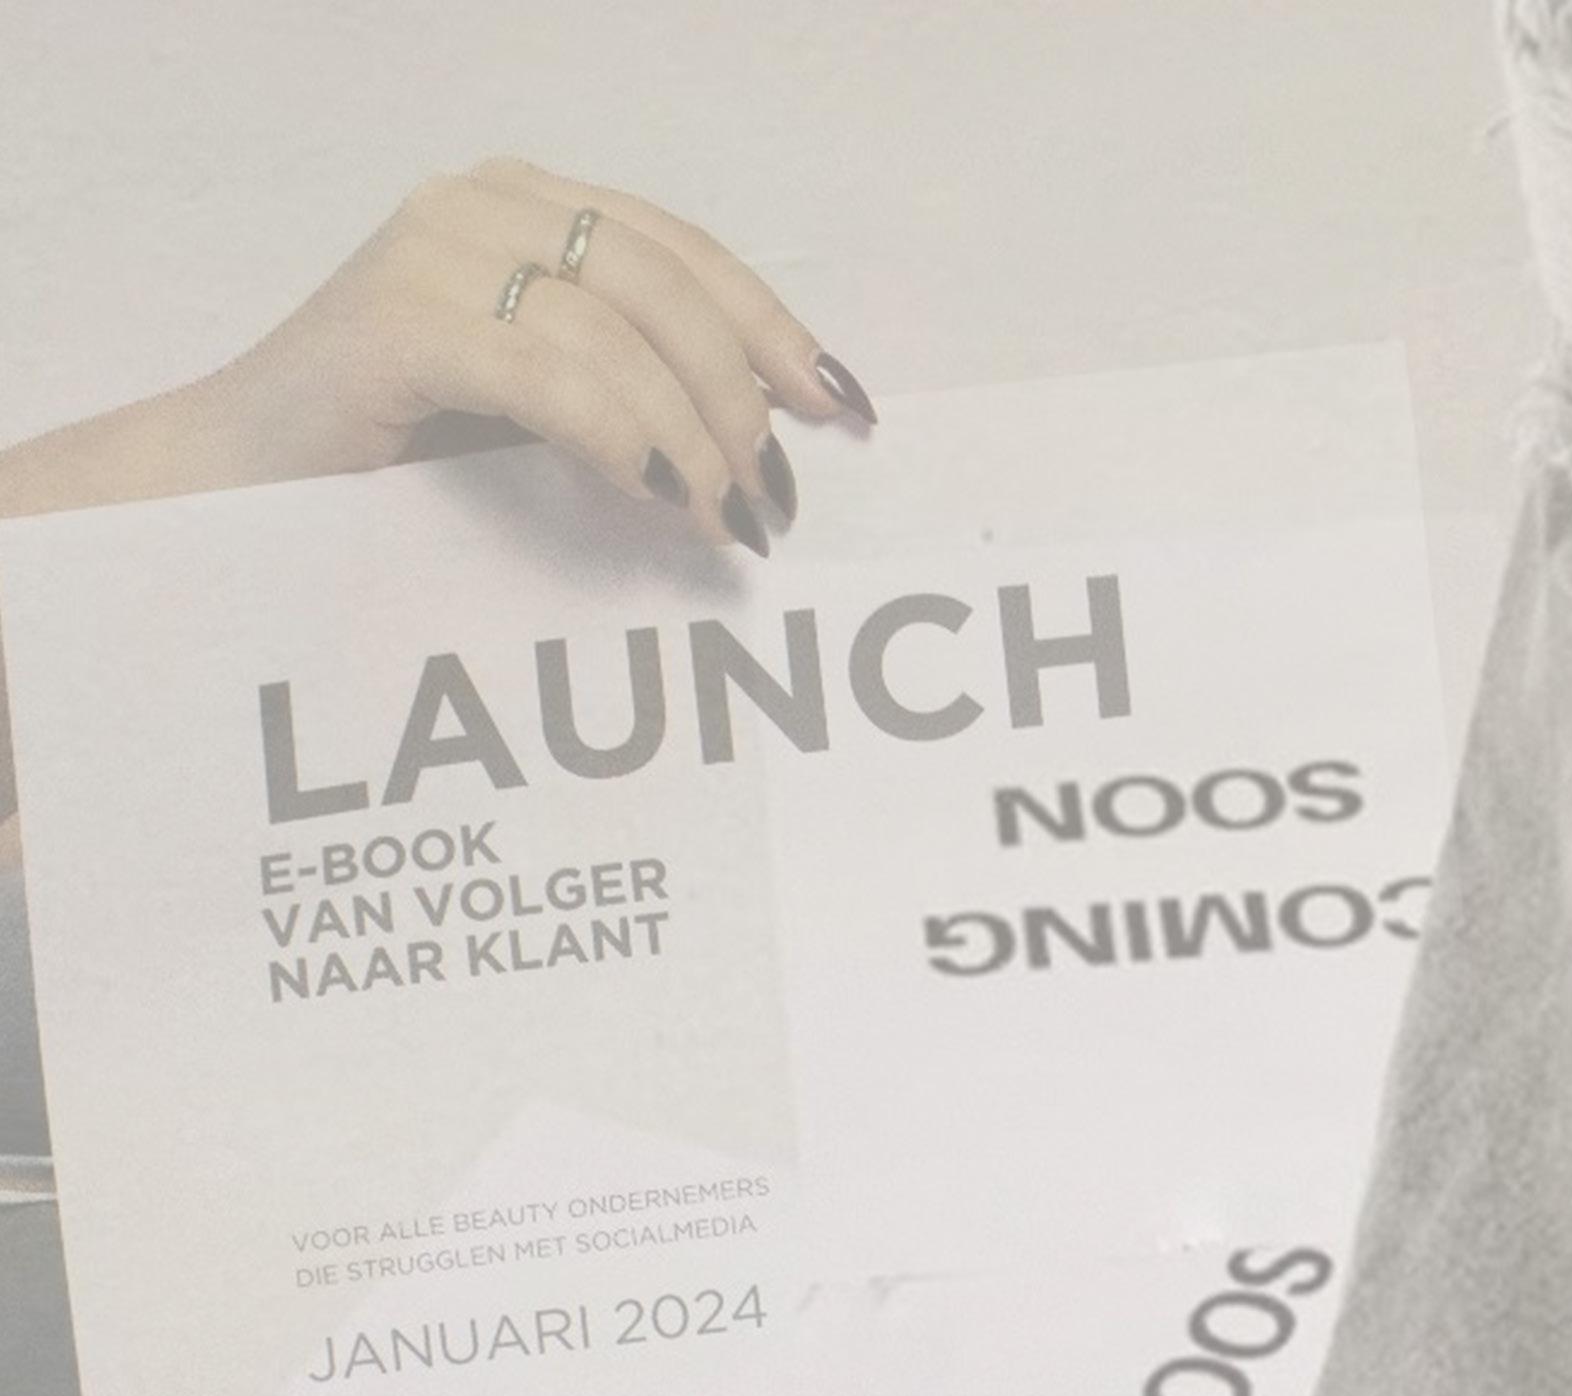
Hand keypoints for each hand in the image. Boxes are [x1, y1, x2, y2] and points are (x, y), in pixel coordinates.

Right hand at [0, 159, 873, 553]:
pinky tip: (661, 495)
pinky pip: (549, 371)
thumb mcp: (535, 419)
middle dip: (742, 397)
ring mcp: (433, 248)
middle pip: (667, 283)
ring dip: (694, 434)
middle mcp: (482, 203)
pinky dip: (620, 435)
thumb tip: (760, 456)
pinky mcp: (396, 316)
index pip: (684, 252)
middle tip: (772, 502)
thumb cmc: (390, 467)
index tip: (844, 411)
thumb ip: (627, 399)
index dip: (774, 329)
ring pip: (619, 329)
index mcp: (523, 208)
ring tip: (725, 520)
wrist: (232, 490)